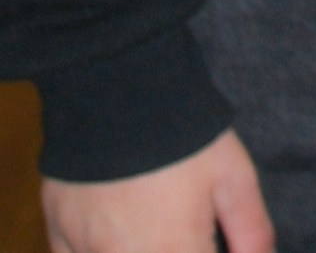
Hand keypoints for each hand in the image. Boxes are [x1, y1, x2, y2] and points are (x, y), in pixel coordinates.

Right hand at [42, 129, 271, 252]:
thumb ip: (251, 230)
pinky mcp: (56, 235)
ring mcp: (86, 252)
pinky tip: (113, 224)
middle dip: (169, 244)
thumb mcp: (234, 174)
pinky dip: (95, 250)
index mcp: (174, 252)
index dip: (200, 248)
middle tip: (176, 217)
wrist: (117, 87)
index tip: (203, 235)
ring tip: (148, 212)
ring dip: (132, 245)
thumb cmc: (183, 130)